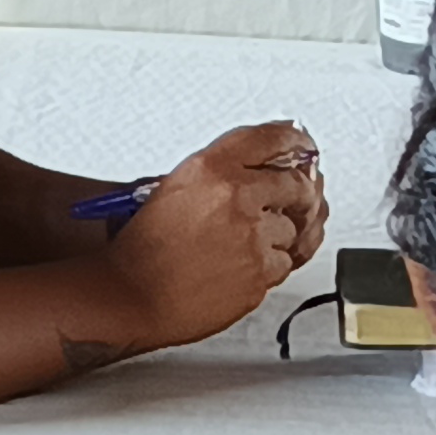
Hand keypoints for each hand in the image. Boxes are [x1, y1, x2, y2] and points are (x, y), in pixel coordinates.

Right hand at [107, 121, 328, 347]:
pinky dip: (267, 268)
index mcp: (210, 168)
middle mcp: (235, 197)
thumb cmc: (143, 249)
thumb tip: (262, 171)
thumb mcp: (173, 190)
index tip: (304, 147)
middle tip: (289, 203)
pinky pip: (282, 264)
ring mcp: (250, 236)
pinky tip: (238, 269)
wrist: (130, 295)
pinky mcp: (259, 273)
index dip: (296, 142)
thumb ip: (219, 176)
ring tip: (239, 248)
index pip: (271, 139)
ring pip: (292, 229)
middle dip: (298, 196)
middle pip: (296, 185)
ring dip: (276, 238)